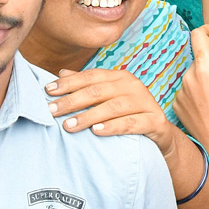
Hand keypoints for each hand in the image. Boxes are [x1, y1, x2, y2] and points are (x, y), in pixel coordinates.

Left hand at [45, 68, 179, 155]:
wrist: (160, 135)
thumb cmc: (128, 115)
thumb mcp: (107, 99)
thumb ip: (87, 86)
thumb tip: (61, 73)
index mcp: (120, 77)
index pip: (91, 77)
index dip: (69, 83)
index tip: (48, 91)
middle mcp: (133, 86)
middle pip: (98, 91)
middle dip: (72, 101)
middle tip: (51, 111)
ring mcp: (146, 102)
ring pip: (113, 107)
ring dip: (88, 116)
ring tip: (68, 125)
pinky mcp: (155, 120)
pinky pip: (131, 123)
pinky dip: (112, 127)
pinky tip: (96, 132)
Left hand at [173, 28, 208, 170]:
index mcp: (204, 68)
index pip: (198, 35)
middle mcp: (187, 78)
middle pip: (199, 60)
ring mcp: (180, 92)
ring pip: (192, 76)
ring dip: (203, 80)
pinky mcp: (176, 106)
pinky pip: (186, 91)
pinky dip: (196, 93)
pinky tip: (207, 107)